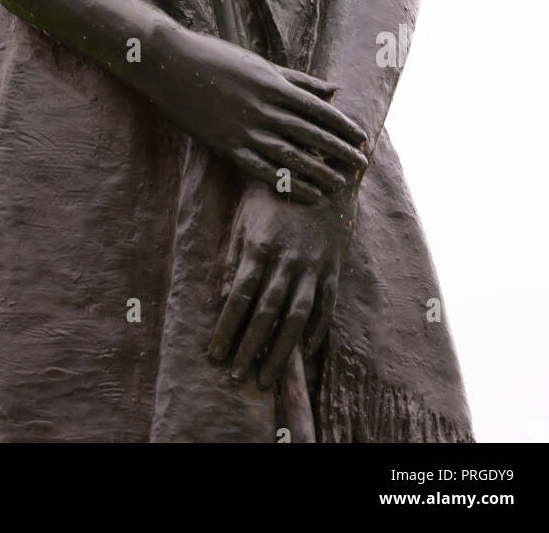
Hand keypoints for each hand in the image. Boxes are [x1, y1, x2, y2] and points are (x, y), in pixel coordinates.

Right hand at [145, 23, 366, 200]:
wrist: (172, 64)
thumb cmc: (218, 59)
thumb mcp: (261, 64)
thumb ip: (298, 80)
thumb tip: (334, 90)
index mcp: (275, 85)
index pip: (320, 111)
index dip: (344, 127)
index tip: (361, 139)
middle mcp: (265, 109)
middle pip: (312, 136)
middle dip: (340, 153)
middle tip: (361, 166)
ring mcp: (245, 129)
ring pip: (292, 157)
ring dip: (319, 173)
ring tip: (339, 186)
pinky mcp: (227, 146)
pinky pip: (264, 170)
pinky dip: (288, 184)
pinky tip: (307, 194)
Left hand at [209, 179, 359, 385]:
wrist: (320, 170)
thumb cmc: (273, 192)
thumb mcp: (246, 215)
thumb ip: (235, 254)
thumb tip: (224, 293)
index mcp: (260, 245)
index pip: (240, 296)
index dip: (227, 328)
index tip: (214, 355)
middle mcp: (287, 259)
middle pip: (266, 313)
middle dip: (250, 348)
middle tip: (237, 378)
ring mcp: (313, 264)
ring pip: (297, 316)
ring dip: (282, 350)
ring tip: (268, 376)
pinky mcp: (333, 265)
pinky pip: (326, 305)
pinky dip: (316, 330)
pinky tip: (305, 351)